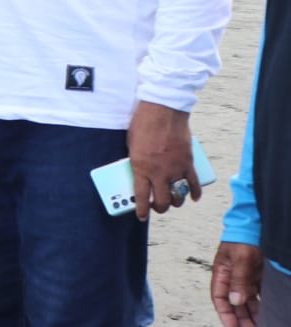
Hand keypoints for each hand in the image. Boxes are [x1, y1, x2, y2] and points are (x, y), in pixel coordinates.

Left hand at [129, 101, 196, 219]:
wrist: (163, 110)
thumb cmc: (143, 125)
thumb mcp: (132, 147)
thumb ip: (136, 163)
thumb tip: (140, 174)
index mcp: (140, 169)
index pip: (141, 197)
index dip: (141, 210)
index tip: (141, 216)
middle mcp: (159, 173)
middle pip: (162, 201)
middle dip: (160, 208)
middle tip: (158, 207)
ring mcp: (175, 169)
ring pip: (178, 195)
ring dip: (176, 201)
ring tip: (173, 201)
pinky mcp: (188, 163)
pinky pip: (194, 183)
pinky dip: (195, 192)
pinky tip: (193, 197)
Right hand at [211, 241, 263, 326]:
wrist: (258, 224)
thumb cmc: (245, 237)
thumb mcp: (241, 258)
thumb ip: (239, 279)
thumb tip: (236, 301)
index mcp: (222, 272)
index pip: (220, 297)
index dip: (225, 313)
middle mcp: (233, 276)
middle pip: (235, 302)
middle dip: (241, 318)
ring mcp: (247, 276)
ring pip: (248, 300)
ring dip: (252, 314)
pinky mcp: (259, 275)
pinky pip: (260, 293)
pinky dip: (263, 304)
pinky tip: (268, 313)